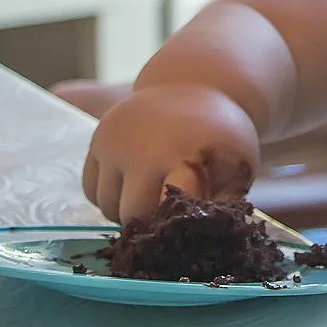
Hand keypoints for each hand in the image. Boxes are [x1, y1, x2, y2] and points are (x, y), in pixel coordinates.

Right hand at [82, 84, 260, 221]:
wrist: (198, 85)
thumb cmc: (220, 137)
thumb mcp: (235, 166)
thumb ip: (221, 204)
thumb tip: (205, 241)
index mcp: (183, 157)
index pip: (165, 207)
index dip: (170, 227)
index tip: (179, 233)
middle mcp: (142, 150)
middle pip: (131, 215)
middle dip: (150, 223)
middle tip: (169, 215)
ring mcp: (115, 143)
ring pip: (107, 206)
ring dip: (126, 210)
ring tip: (154, 192)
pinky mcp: (97, 139)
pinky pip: (91, 190)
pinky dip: (109, 195)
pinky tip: (134, 181)